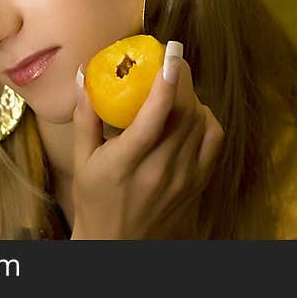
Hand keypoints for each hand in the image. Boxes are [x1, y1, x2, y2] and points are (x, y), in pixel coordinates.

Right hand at [71, 41, 224, 238]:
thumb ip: (85, 117)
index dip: (166, 81)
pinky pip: (214, 140)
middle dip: (182, 79)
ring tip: (177, 85)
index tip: (169, 52)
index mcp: (125, 163)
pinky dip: (207, 118)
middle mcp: (159, 170)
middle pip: (184, 113)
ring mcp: (183, 178)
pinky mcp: (198, 183)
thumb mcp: (82, 161)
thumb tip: (84, 74)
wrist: (120, 245)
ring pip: (200, 123)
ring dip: (192, 96)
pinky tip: (192, 112)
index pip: (154, 117)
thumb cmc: (95, 200)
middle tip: (172, 61)